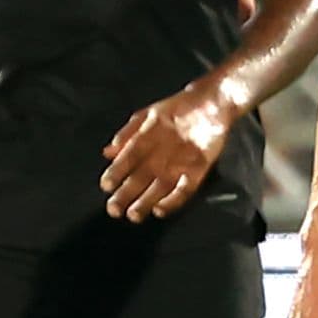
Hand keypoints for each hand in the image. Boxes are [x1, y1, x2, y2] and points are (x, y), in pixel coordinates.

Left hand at [101, 80, 240, 221]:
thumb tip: (108, 152)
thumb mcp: (147, 115)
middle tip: (114, 210)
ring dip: (145, 202)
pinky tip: (161, 211)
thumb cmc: (177, 109)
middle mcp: (162, 151)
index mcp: (148, 135)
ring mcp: (181, 160)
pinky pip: (186, 188)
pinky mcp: (199, 168)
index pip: (127, 157)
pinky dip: (173, 200)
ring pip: (160, 186)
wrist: (212, 102)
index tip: (105, 187)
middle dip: (125, 194)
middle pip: (141, 175)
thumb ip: (127, 133)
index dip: (115, 172)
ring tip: (133, 215)